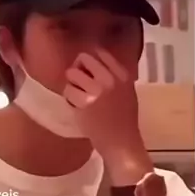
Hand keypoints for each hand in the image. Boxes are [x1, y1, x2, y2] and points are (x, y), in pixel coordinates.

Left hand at [64, 50, 150, 179]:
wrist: (121, 142)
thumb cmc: (125, 120)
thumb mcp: (127, 91)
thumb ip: (113, 76)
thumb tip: (93, 65)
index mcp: (122, 75)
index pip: (100, 53)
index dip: (88, 61)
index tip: (87, 72)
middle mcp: (110, 79)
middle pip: (83, 58)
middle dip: (77, 69)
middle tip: (78, 83)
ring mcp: (96, 90)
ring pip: (71, 74)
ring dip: (71, 85)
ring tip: (77, 97)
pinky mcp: (84, 103)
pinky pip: (67, 91)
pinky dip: (68, 99)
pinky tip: (76, 108)